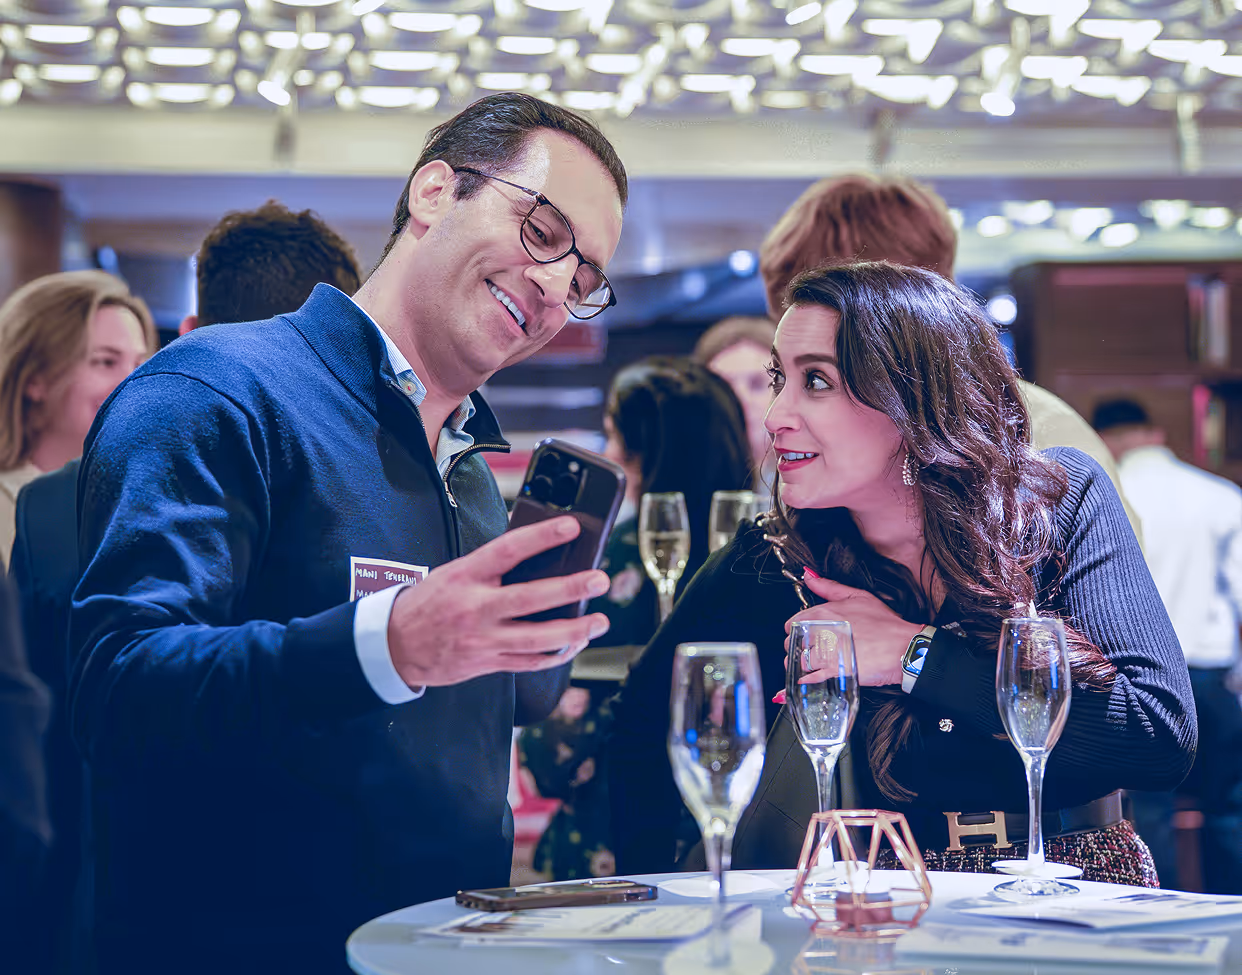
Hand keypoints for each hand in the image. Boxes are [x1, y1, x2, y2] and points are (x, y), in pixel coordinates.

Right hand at [387, 516, 610, 687]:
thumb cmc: (428, 603)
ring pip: (537, 639)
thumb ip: (491, 566)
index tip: (570, 527)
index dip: (541, 536)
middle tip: (599, 580)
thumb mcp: (454, 572)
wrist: (394, 645)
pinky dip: (556, 655)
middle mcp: (476, 608)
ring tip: (599, 621)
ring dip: (574, 631)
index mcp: (466, 576)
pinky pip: (529, 663)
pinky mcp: (487, 663)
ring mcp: (483, 639)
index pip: (508, 550)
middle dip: (570, 589)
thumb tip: (537, 552)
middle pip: (530, 599)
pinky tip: (575, 644)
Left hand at [784, 574, 920, 686]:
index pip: (793, 622)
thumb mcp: (858, 596)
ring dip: (802, 663)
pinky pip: (811, 677)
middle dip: (798, 646)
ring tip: (811, 664)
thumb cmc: (885, 623)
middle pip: (793, 642)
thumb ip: (829, 587)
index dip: (796, 629)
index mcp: (824, 612)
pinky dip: (808, 679)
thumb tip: (809, 577)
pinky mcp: (836, 670)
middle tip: (809, 648)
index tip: (804, 633)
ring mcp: (828, 652)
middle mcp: (822, 631)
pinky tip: (810, 678)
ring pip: (800, 660)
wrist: (904, 646)